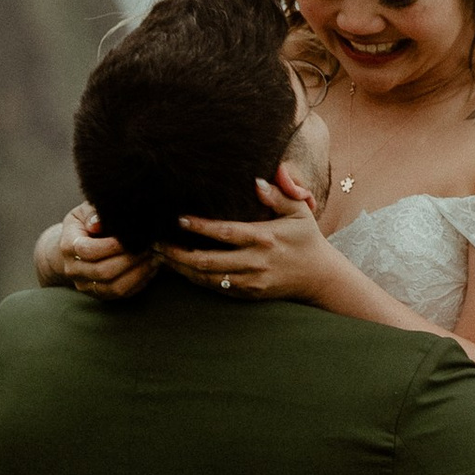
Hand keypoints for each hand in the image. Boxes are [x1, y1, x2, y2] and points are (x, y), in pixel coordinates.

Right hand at [43, 204, 153, 298]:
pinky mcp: (100, 294)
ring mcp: (86, 285)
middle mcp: (74, 270)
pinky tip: (151, 268)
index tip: (133, 236)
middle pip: (103, 272)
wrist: (75, 247)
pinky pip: (122, 293)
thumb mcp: (84, 212)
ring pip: (115, 287)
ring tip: (154, 257)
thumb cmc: (84, 224)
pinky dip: (140, 282)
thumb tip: (97, 223)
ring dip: (138, 273)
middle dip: (130, 259)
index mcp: (68, 246)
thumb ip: (92, 213)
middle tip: (150, 247)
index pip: (88, 251)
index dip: (111, 246)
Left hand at [162, 171, 347, 303]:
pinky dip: (195, 279)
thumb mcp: (299, 211)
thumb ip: (279, 194)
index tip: (178, 219)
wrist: (319, 278)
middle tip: (155, 243)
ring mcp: (251, 281)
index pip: (225, 232)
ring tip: (160, 255)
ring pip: (208, 278)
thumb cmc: (306, 239)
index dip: (199, 227)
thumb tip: (257, 180)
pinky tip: (180, 268)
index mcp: (265, 238)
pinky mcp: (248, 294)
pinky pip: (216, 288)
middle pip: (208, 260)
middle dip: (178, 253)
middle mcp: (255, 262)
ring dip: (181, 268)